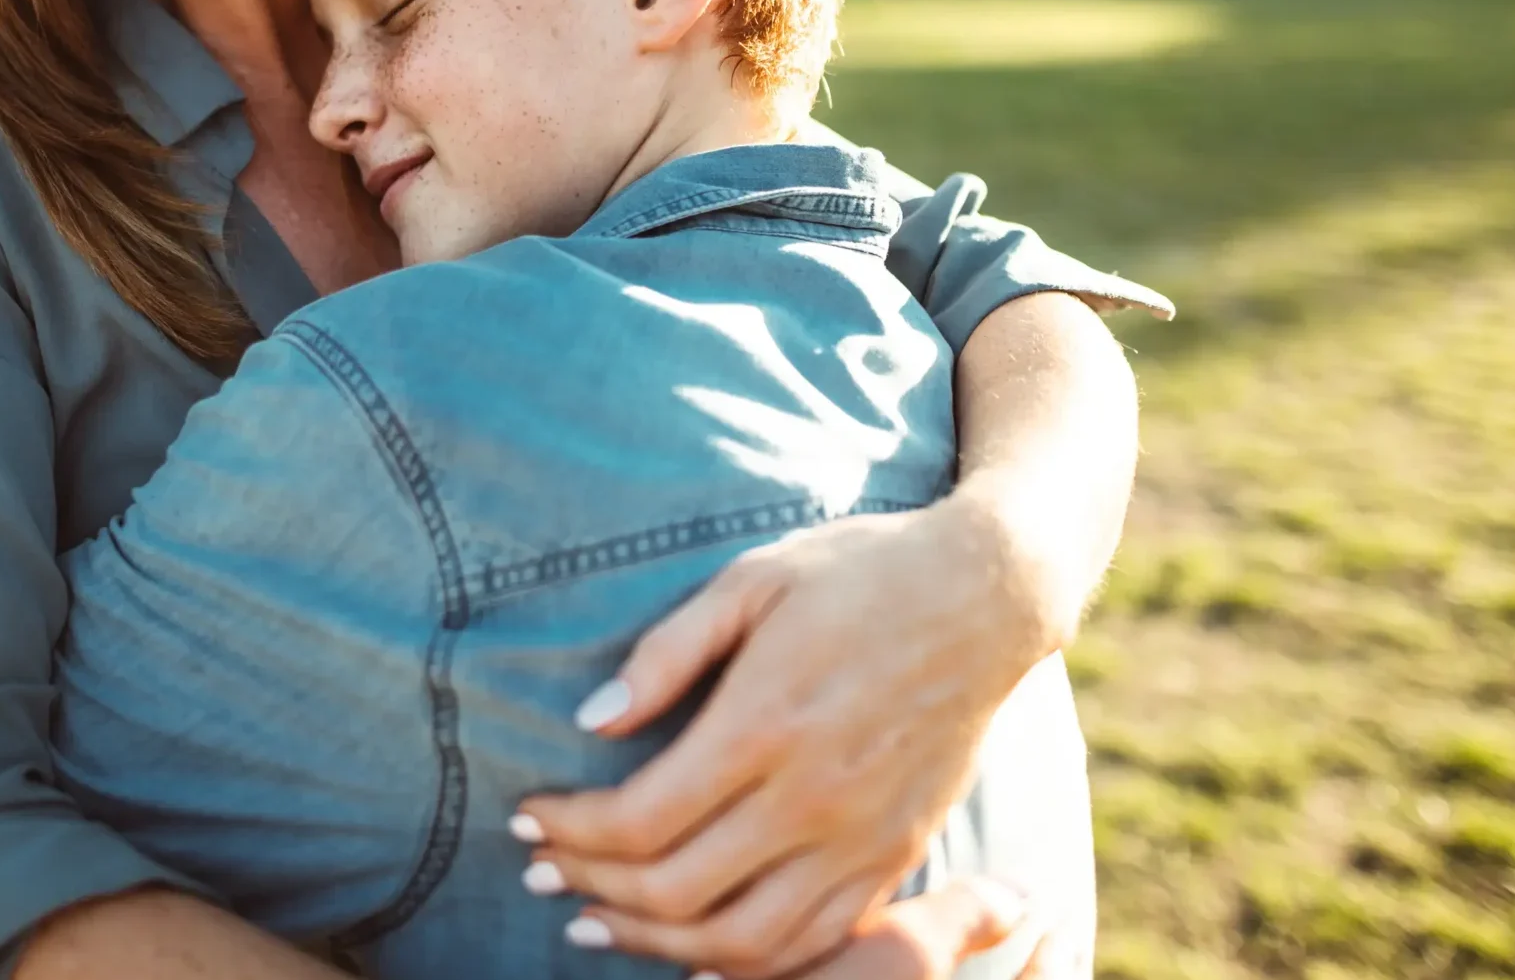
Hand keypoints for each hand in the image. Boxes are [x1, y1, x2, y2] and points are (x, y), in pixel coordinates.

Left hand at [510, 497, 1054, 977]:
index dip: (569, 830)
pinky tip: (694, 945)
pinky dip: (743, 960)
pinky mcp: (895, 856)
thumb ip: (668, 653)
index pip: (640, 818)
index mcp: (767, 722)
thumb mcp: (754, 580)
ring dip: (654, 943)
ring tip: (596, 921)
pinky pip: (813, 942)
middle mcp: (814, 796)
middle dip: (589, 887)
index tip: (527, 815)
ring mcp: (861, 838)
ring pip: (741, 940)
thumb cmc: (859, 572)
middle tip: (539, 871)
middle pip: (676, 891)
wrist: (987, 597)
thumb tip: (591, 719)